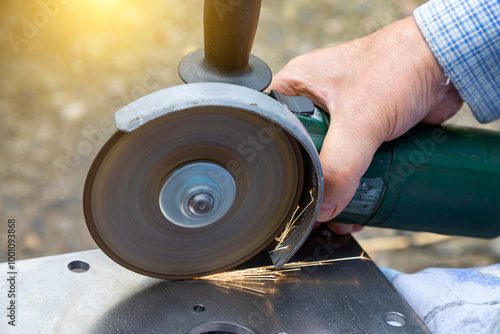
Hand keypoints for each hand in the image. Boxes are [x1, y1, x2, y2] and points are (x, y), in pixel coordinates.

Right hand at [268, 16, 462, 233]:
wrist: (446, 61)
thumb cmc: (398, 67)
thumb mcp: (359, 119)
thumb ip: (338, 164)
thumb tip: (324, 207)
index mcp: (295, 88)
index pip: (271, 132)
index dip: (275, 164)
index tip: (283, 194)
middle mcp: (313, 103)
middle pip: (299, 153)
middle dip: (309, 185)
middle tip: (313, 213)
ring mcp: (341, 118)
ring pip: (327, 162)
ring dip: (334, 191)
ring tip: (338, 219)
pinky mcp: (366, 130)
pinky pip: (352, 164)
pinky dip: (354, 185)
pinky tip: (358, 206)